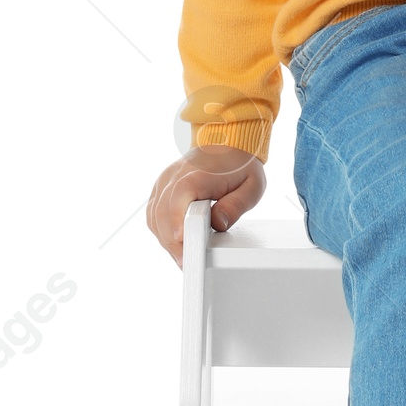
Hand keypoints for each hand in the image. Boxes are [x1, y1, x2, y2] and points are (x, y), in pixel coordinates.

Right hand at [146, 143, 265, 266]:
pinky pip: (154, 213)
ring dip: (166, 240)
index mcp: (194, 176)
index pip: (175, 207)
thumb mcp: (251, 186)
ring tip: (184, 256)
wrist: (227, 141)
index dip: (179, 233)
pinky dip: (162, 230)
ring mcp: (164, 181)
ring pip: (153, 218)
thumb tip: (218, 223)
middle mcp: (173, 177)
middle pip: (161, 217)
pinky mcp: (161, 187)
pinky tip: (176, 242)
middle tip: (187, 264)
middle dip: (173, 245)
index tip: (187, 255)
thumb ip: (235, 206)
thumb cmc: (239, 165)